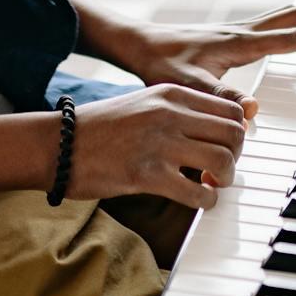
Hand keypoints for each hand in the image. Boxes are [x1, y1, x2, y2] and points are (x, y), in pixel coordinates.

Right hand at [66, 83, 248, 210]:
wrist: (58, 144)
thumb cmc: (100, 128)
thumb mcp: (144, 104)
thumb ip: (179, 112)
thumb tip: (215, 132)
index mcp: (171, 93)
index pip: (232, 109)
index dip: (236, 133)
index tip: (225, 148)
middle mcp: (170, 113)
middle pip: (235, 134)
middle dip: (235, 157)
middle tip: (220, 171)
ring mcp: (160, 143)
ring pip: (223, 162)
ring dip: (223, 181)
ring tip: (209, 186)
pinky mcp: (147, 175)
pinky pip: (197, 193)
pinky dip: (206, 202)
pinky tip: (197, 201)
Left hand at [127, 5, 295, 114]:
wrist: (138, 44)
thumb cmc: (159, 65)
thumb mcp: (185, 87)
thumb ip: (218, 98)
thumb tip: (253, 110)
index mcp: (241, 41)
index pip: (295, 39)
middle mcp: (245, 30)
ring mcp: (242, 31)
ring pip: (292, 16)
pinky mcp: (236, 37)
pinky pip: (279, 26)